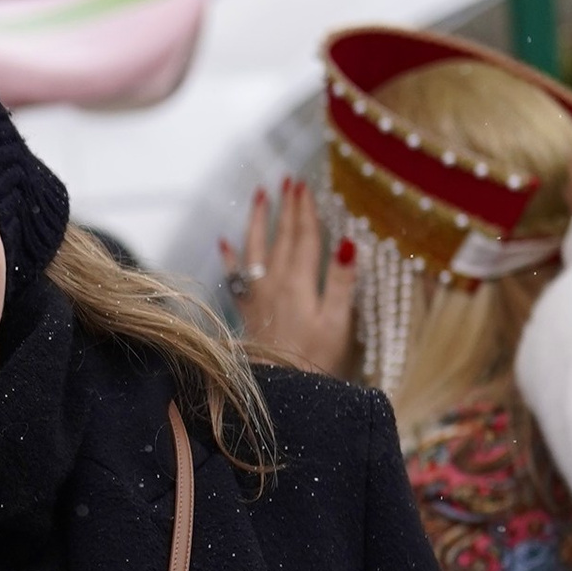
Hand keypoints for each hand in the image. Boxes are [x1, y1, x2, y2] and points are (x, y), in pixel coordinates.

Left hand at [223, 177, 355, 373]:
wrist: (278, 390)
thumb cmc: (313, 360)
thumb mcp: (337, 322)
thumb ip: (341, 282)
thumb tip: (348, 243)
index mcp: (299, 283)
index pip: (305, 237)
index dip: (306, 210)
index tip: (305, 185)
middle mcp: (275, 284)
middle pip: (282, 237)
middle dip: (286, 208)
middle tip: (288, 180)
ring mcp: (258, 297)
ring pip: (255, 249)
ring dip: (258, 221)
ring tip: (259, 195)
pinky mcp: (248, 311)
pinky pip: (236, 277)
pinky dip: (230, 258)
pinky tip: (223, 242)